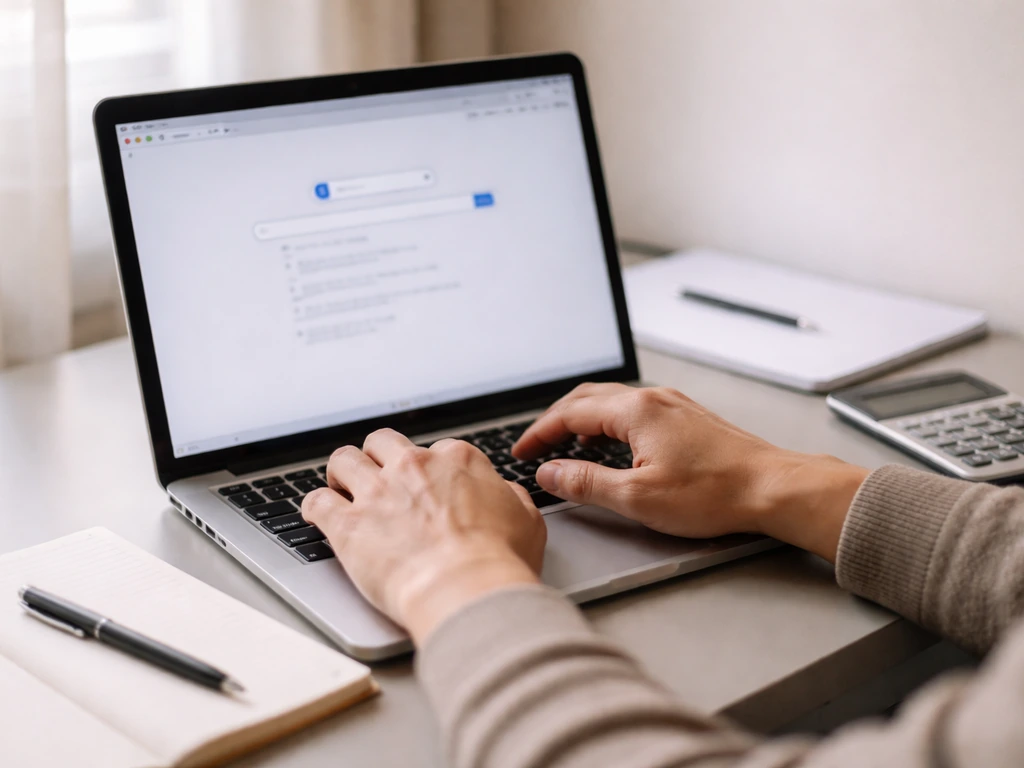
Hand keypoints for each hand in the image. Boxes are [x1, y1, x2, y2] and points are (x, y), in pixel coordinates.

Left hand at [301, 429, 544, 643]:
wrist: (466, 591)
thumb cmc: (499, 563)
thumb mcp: (527, 521)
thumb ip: (509, 498)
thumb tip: (503, 494)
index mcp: (457, 461)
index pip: (435, 450)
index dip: (429, 470)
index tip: (426, 487)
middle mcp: (414, 467)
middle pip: (382, 442)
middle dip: (378, 457)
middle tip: (377, 477)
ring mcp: (378, 493)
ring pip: (344, 460)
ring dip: (341, 473)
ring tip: (341, 487)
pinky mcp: (348, 524)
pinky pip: (316, 501)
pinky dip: (314, 506)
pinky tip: (317, 514)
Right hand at [512, 383, 868, 561]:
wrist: (773, 488)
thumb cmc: (715, 493)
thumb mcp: (637, 497)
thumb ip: (586, 483)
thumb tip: (550, 474)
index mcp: (635, 411)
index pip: (570, 414)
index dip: (539, 434)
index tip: (521, 452)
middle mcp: (653, 399)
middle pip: (588, 398)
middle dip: (556, 421)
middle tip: (536, 446)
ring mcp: (673, 405)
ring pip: (613, 402)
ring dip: (582, 420)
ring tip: (566, 447)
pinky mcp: (688, 418)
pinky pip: (635, 410)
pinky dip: (609, 423)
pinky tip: (612, 446)